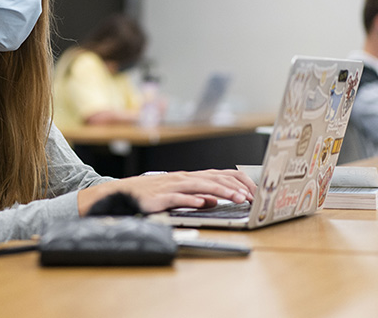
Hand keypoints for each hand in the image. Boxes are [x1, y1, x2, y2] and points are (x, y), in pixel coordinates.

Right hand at [77, 169, 256, 215]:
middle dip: (235, 187)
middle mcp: (183, 178)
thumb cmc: (151, 194)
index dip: (238, 181)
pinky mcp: (161, 197)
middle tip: (251, 197)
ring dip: (221, 192)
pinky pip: (179, 197)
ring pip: (201, 186)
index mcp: (189, 176)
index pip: (219, 174)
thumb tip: (214, 201)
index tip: (253, 191)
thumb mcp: (178, 194)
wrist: (123, 193)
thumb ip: (197, 196)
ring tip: (236, 199)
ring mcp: (172, 186)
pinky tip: (204, 203)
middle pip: (214, 178)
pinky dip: (192, 200)